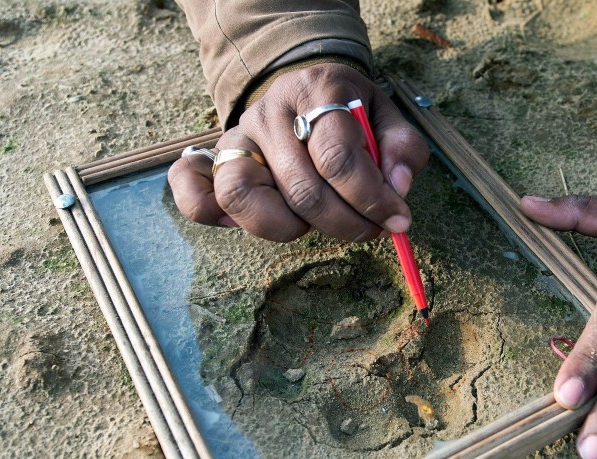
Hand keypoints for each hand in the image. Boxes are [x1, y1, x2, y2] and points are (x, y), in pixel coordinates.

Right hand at [168, 63, 428, 242]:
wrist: (306, 90)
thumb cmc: (350, 115)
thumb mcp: (386, 119)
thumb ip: (402, 151)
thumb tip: (398, 189)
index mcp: (315, 91)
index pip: (337, 156)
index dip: (371, 198)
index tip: (398, 219)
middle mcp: (269, 113)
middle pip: (300, 188)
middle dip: (344, 223)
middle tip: (369, 230)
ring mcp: (237, 138)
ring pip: (242, 198)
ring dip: (287, 227)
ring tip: (315, 223)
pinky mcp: (215, 163)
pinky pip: (194, 196)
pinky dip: (211, 214)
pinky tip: (258, 218)